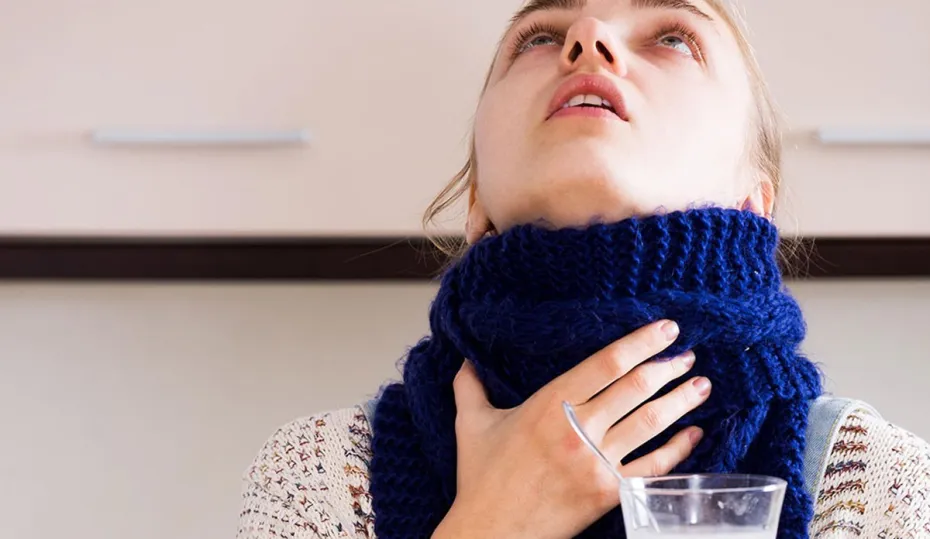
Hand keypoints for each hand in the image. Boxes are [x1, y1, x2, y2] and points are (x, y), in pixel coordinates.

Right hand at [432, 320, 710, 538]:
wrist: (490, 532)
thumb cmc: (481, 478)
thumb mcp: (471, 424)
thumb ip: (470, 387)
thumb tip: (464, 359)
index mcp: (548, 405)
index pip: (606, 363)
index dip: (641, 343)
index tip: (666, 329)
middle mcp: (577, 429)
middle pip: (635, 388)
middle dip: (668, 367)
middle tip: (689, 353)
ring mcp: (596, 462)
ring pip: (650, 423)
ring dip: (680, 401)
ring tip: (701, 384)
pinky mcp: (609, 493)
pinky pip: (652, 467)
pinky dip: (678, 449)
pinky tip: (695, 434)